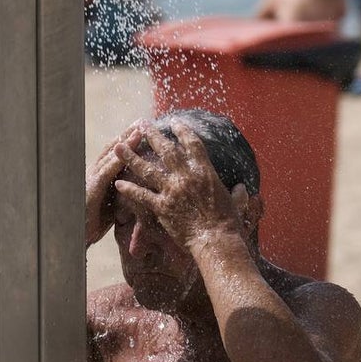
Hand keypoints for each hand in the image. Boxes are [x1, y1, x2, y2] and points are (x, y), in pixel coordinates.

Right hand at [85, 123, 140, 247]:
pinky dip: (116, 159)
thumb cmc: (93, 225)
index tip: (142, 130)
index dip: (127, 142)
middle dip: (127, 135)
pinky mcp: (90, 189)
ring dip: (125, 142)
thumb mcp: (112, 206)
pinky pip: (106, 171)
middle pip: (113, 150)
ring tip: (139, 130)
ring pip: (109, 156)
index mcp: (99, 177)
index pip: (115, 155)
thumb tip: (139, 189)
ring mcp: (90, 179)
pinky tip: (125, 148)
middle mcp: (93, 174)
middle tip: (142, 121)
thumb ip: (122, 194)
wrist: (74, 238)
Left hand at [111, 118, 244, 251]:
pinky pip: (141, 196)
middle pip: (166, 150)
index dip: (182, 130)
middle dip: (152, 135)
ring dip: (131, 157)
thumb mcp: (235, 202)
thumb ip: (236, 193)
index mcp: (204, 171)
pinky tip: (118, 183)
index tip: (174, 121)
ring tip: (119, 147)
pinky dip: (129, 189)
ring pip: (147, 169)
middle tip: (141, 124)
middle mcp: (186, 177)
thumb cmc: (228, 222)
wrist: (216, 240)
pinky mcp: (162, 207)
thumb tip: (242, 189)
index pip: (191, 144)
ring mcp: (172, 191)